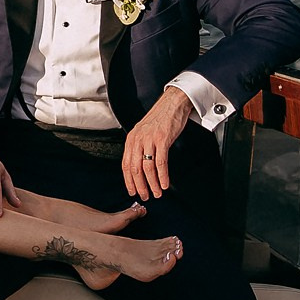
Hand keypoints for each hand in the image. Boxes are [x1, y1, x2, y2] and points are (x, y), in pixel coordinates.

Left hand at [122, 87, 192, 201]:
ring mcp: (150, 139)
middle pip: (135, 169)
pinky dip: (162, 176)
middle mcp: (138, 139)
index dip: (128, 180)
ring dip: (152, 184)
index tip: (132, 191)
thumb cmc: (161, 118)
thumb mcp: (144, 132)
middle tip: (145, 196)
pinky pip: (161, 162)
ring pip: (147, 168)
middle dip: (140, 186)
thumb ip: (140, 146)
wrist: (173, 103)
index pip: (126, 164)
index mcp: (132, 139)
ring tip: (157, 193)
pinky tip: (164, 184)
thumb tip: (139, 165)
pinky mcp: (162, 139)